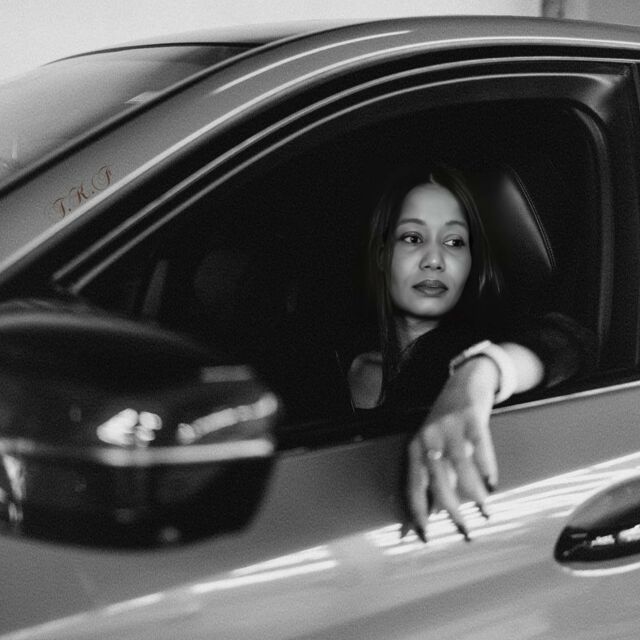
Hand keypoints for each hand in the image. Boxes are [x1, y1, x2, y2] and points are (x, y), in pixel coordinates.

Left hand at [405, 356, 498, 541]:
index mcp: (415, 448)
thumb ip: (432, 476)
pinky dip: (487, 467)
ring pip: (460, 466)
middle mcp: (429, 438)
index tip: (427, 537)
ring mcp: (450, 427)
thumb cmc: (445, 424)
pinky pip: (480, 446)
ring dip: (473, 493)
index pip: (413, 486)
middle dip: (451, 510)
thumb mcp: (432, 446)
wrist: (462, 383)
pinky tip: (492, 483)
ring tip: (485, 512)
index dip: (418, 512)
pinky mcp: (471, 418)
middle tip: (465, 531)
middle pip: (437, 480)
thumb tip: (430, 513)